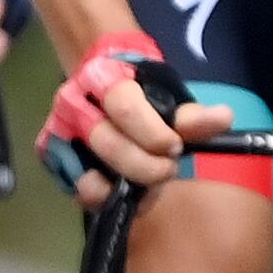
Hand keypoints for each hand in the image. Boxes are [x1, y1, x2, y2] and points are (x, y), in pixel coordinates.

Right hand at [40, 31, 199, 201]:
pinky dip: (100, 194)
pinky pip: (74, 185)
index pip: (126, 108)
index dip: (154, 134)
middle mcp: (72, 102)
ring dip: (124, 185)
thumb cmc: (141, 90)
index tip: (175, 147)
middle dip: (144, 165)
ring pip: (87, 172)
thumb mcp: (168, 96)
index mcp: (102, 78)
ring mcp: (56, 130)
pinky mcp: (50, 154)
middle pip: (107, 143)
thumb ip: (192, 114)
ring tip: (147, 186)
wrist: (104, 80)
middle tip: (167, 169)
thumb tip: (223, 119)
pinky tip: (118, 190)